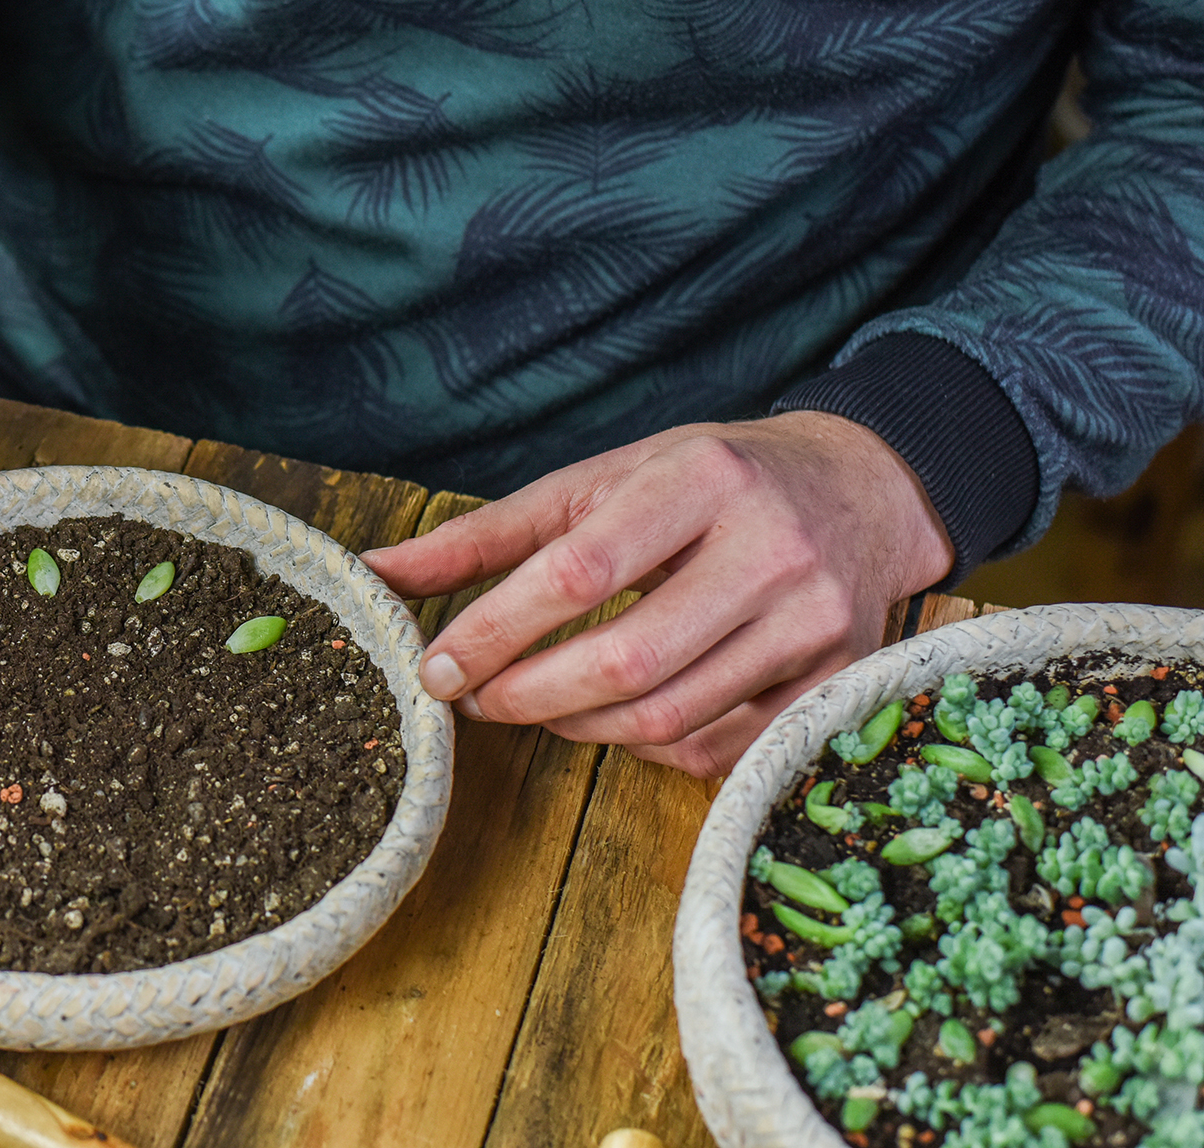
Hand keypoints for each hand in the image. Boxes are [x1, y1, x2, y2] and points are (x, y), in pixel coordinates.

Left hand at [361, 413, 953, 776]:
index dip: (493, 632)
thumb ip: (487, 534)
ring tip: (535, 703)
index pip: (578, 573)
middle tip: (476, 700)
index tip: (435, 668)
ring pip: (665, 720)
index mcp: (701, 481)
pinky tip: (615, 716)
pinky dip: (644, 748)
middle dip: (527, 696)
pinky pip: (713, 752)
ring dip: (575, 727)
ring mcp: (812, 626)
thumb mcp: (601, 483)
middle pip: (624, 663)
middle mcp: (770, 551)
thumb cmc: (708, 484)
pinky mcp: (832, 684)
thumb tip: (374, 574)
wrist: (860, 491)